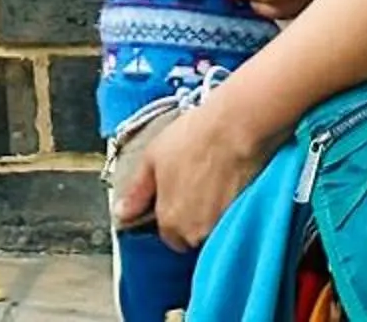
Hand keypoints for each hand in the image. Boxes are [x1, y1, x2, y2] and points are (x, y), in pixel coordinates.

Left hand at [115, 86, 275, 252]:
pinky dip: (230, 210)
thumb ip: (136, 192)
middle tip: (196, 186)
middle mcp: (196, 233)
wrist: (234, 128)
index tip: (176, 197)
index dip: (171, 216)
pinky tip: (229, 187)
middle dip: (191, 218)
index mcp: (171, 222)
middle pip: (192, 236)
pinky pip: (233, 223)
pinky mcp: (245, 218)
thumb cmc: (193, 139)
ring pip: (212, 231)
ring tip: (213, 183)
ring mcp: (223, 228)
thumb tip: (121, 214)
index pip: (169, 237)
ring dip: (211, 215)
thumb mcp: (151, 159)